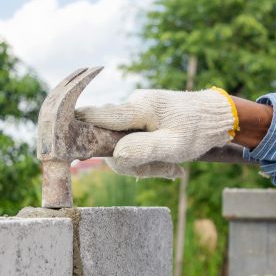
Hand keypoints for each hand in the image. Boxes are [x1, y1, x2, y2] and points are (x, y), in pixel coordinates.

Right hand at [75, 88, 236, 177]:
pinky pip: (132, 140)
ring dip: (141, 161)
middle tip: (164, 171)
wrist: (218, 116)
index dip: (75, 128)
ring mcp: (136, 110)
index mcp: (138, 107)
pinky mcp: (141, 117)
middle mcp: (133, 104)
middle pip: (109, 138)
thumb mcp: (175, 146)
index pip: (96, 115)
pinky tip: (169, 163)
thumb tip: (115, 156)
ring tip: (172, 169)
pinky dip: (146, 155)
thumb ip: (144, 151)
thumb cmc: (198, 130)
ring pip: (121, 142)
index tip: (57, 139)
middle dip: (128, 161)